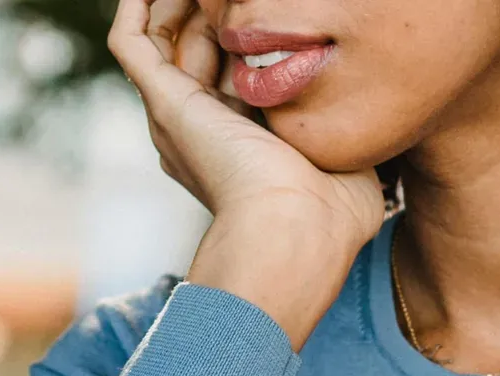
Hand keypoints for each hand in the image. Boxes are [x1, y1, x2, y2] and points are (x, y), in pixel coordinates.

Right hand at [108, 0, 386, 348]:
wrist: (296, 229)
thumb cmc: (332, 215)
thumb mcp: (351, 166)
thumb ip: (349, 139)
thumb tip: (368, 126)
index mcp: (245, 145)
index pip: (239, 75)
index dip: (256, 42)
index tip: (284, 21)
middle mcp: (204, 130)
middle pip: (201, 50)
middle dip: (221, 16)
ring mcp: (179, 116)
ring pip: (167, 38)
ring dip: (188, 5)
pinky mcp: (164, 103)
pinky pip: (131, 41)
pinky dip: (140, 5)